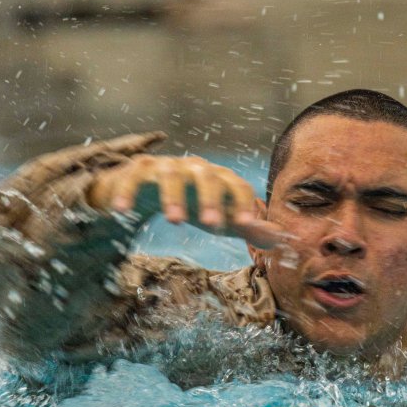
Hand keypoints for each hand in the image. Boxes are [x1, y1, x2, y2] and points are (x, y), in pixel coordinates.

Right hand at [87, 155, 288, 249]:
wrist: (146, 191)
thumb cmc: (191, 204)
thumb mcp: (220, 217)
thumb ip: (247, 227)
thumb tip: (283, 240)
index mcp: (218, 178)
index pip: (236, 185)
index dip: (243, 202)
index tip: (245, 224)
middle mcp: (193, 167)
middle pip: (207, 175)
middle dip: (211, 198)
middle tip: (210, 225)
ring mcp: (163, 166)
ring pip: (171, 174)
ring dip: (173, 196)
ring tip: (174, 221)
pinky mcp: (135, 171)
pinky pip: (131, 178)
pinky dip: (127, 193)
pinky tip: (123, 211)